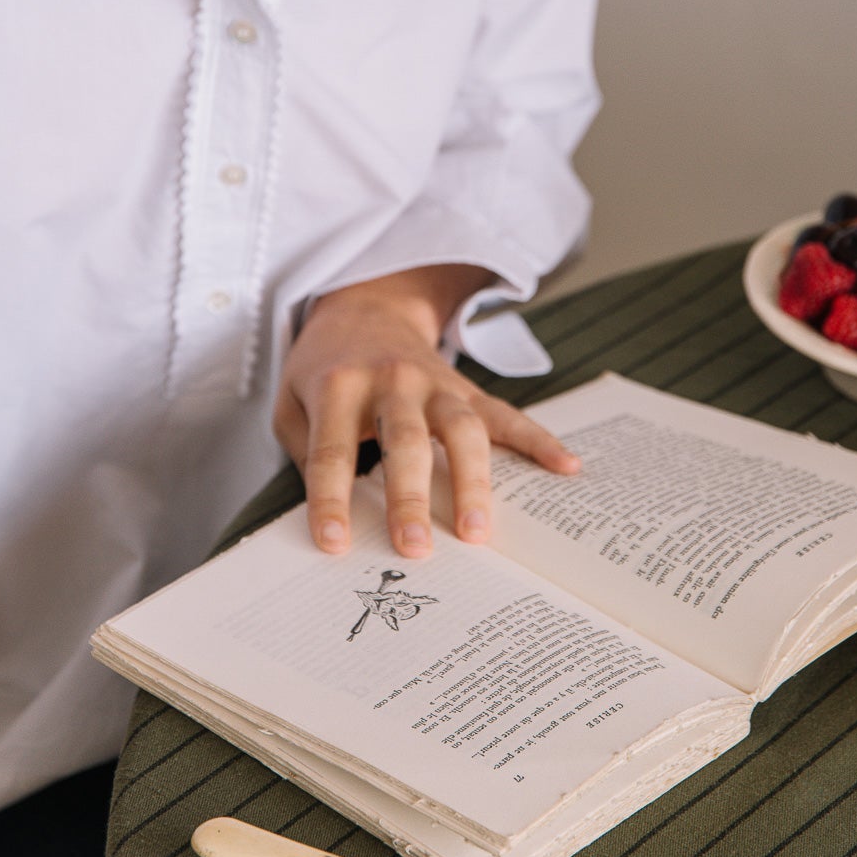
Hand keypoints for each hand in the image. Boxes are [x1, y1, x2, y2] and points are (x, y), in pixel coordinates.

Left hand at [273, 267, 579, 557]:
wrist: (366, 308)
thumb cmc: (323, 370)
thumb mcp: (289, 403)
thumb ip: (306, 454)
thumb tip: (335, 519)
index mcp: (338, 386)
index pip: (332, 451)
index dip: (330, 500)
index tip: (334, 545)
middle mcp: (392, 381)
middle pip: (406, 441)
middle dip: (410, 496)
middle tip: (415, 547)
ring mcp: (436, 383)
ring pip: (461, 430)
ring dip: (472, 481)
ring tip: (477, 532)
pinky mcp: (466, 389)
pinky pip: (506, 415)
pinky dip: (538, 440)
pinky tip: (566, 467)